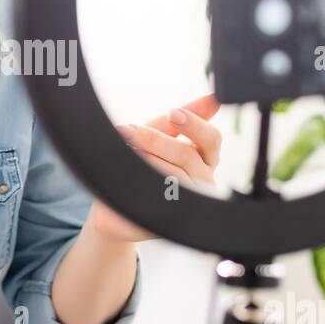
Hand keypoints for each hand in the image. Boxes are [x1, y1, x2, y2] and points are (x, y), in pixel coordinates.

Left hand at [86, 93, 222, 242]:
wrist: (111, 204)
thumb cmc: (138, 165)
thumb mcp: (157, 135)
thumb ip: (182, 118)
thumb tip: (213, 98)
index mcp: (203, 160)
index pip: (211, 140)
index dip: (194, 124)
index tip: (172, 113)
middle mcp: (203, 183)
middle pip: (187, 155)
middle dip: (154, 139)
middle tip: (127, 130)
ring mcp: (190, 206)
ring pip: (172, 175)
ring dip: (143, 158)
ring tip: (122, 149)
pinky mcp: (171, 224)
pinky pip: (159, 200)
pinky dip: (140, 182)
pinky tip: (126, 175)